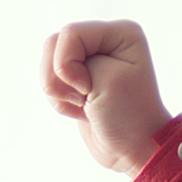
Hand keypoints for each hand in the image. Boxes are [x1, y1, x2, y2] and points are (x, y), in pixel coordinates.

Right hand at [40, 20, 168, 178]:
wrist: (133, 149)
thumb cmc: (127, 114)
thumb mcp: (103, 78)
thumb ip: (69, 57)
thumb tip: (53, 62)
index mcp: (120, 32)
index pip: (70, 34)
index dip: (68, 64)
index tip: (88, 89)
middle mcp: (105, 40)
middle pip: (53, 45)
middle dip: (60, 78)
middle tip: (85, 97)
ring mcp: (90, 59)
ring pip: (48, 64)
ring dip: (59, 91)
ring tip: (84, 105)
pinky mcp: (78, 78)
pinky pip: (51, 81)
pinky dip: (60, 100)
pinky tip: (82, 109)